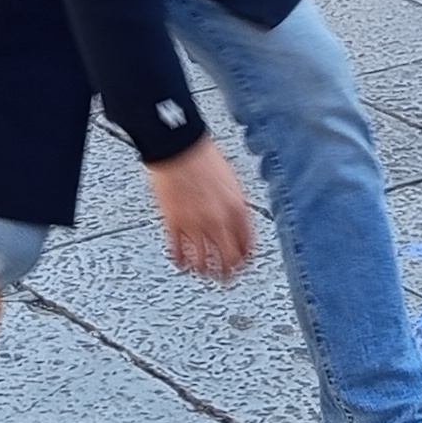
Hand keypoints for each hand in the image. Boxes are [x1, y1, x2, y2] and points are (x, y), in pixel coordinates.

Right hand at [145, 136, 257, 279]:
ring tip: (204, 272)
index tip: (243, 262)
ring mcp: (195, 224)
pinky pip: (178, 251)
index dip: (246, 257)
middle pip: (228, 260)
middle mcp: (217, 220)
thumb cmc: (203, 156)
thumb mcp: (231, 181)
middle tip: (226, 276)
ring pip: (203, 262)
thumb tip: (237, 223)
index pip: (248, 245)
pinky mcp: (173, 224)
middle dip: (229, 272)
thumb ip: (236, 205)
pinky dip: (181, 261)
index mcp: (236, 208)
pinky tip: (182, 263)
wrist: (177, 146)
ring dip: (205, 270)